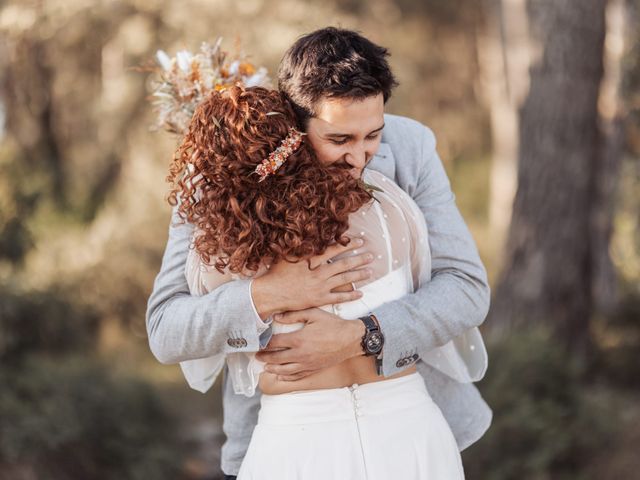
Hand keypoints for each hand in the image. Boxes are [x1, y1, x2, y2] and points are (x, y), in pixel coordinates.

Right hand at [251, 238, 373, 318]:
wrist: (271, 294)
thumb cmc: (277, 274)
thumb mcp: (287, 256)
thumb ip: (300, 247)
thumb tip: (309, 235)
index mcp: (311, 260)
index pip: (334, 250)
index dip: (348, 245)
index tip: (359, 241)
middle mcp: (318, 273)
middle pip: (343, 264)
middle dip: (359, 259)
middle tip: (371, 256)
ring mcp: (320, 287)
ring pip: (344, 279)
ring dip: (358, 275)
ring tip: (370, 271)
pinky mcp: (319, 299)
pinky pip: (338, 297)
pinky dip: (350, 295)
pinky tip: (360, 293)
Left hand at [255, 308, 365, 380]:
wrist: (350, 339)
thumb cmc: (333, 325)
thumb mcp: (313, 314)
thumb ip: (294, 314)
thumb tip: (276, 317)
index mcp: (298, 339)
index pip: (275, 343)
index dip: (264, 343)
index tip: (258, 342)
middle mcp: (300, 354)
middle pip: (276, 359)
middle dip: (264, 358)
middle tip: (256, 356)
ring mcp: (307, 364)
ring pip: (284, 370)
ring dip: (272, 369)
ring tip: (265, 367)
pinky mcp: (313, 369)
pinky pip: (297, 376)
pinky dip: (287, 377)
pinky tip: (281, 375)